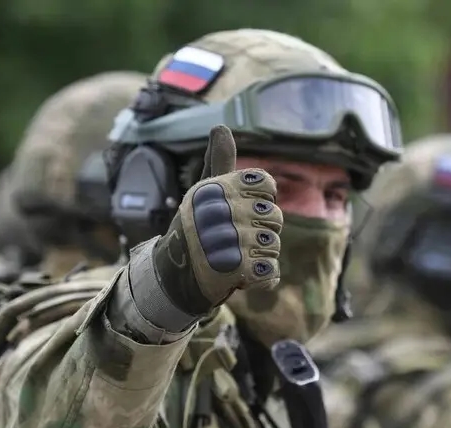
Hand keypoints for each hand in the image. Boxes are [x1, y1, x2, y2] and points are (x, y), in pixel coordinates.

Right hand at [153, 125, 282, 315]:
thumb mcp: (205, 193)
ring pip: (274, 244)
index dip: (263, 199)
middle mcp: (224, 210)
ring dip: (260, 256)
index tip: (244, 210)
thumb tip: (220, 126)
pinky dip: (262, 277)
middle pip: (275, 217)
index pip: (266, 184)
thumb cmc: (195, 229)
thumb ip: (219, 161)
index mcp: (219, 189)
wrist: (175, 275)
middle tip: (234, 240)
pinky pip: (271, 270)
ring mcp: (231, 240)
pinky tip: (243, 275)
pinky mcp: (238, 269)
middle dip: (261, 232)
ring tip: (236, 258)